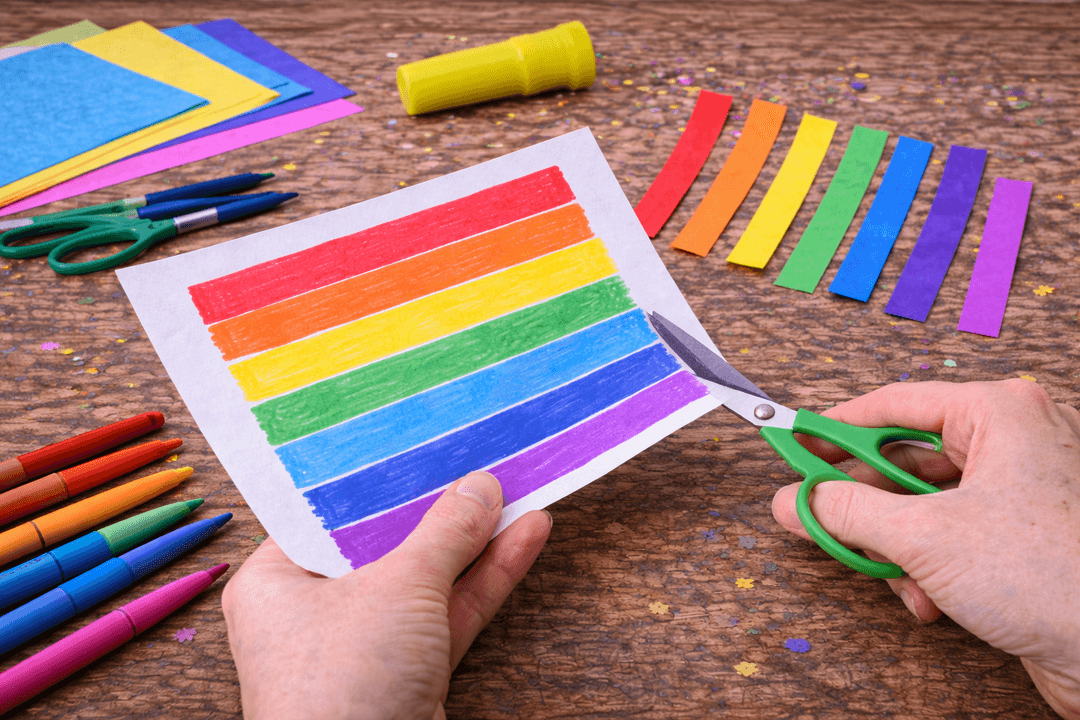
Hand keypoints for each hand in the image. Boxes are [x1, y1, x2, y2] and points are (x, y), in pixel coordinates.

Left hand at [221, 471, 551, 719]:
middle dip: (438, 505)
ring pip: (427, 577)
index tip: (420, 437)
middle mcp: (315, 611)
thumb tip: (480, 486)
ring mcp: (366, 646)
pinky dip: (486, 579)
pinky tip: (526, 536)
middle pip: (386, 542)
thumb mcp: (398, 588)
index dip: (380, 475)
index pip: (330, 511)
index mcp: (278, 581)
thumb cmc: (345, 684)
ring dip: (475, 539)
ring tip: (520, 488)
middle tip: (477, 455)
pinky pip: (449, 614)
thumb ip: (444, 533)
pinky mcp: (408, 675)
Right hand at [771, 379, 1079, 718]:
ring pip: (924, 502)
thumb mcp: (923, 537)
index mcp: (999, 413)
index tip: (794, 445)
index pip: (893, 405)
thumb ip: (846, 512)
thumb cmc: (1054, 578)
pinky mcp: (1024, 533)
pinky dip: (928, 565)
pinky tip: (929, 599)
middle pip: (904, 457)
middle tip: (820, 516)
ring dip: (897, 546)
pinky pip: (952, 532)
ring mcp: (1023, 487)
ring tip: (893, 575)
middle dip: (866, 503)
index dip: (834, 429)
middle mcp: (1015, 440)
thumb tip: (796, 500)